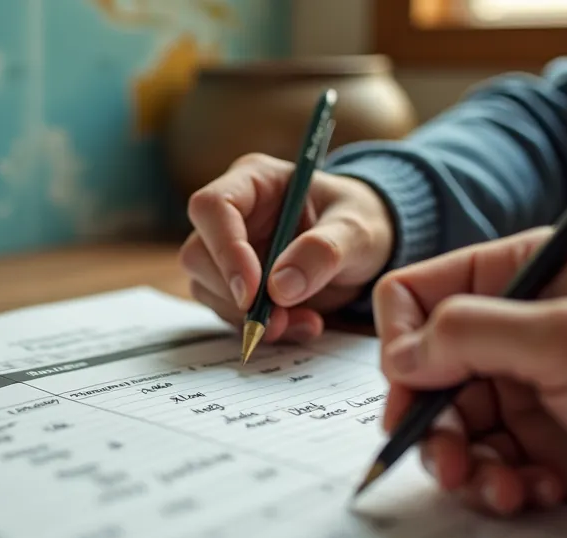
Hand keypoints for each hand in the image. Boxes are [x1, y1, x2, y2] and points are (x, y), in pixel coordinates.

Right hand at [180, 153, 393, 342]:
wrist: (366, 248)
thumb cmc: (362, 221)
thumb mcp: (358, 231)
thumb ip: (324, 251)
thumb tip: (280, 288)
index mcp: (254, 180)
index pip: (213, 207)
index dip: (225, 249)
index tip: (252, 292)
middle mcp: (232, 214)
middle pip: (199, 253)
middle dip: (235, 294)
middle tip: (278, 320)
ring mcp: (229, 250)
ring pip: (207, 288)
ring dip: (250, 317)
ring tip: (305, 322)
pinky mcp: (235, 284)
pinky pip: (229, 313)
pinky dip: (262, 329)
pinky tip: (302, 325)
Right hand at [375, 228, 566, 537]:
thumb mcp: (564, 337)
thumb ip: (469, 333)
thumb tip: (400, 352)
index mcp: (519, 277)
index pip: (418, 296)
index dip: (402, 342)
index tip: (415, 385)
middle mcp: (516, 334)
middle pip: (425, 376)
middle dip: (430, 423)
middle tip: (447, 459)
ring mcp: (528, 393)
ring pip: (451, 430)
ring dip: (464, 466)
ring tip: (498, 487)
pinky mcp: (543, 449)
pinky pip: (488, 469)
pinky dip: (501, 487)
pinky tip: (539, 492)